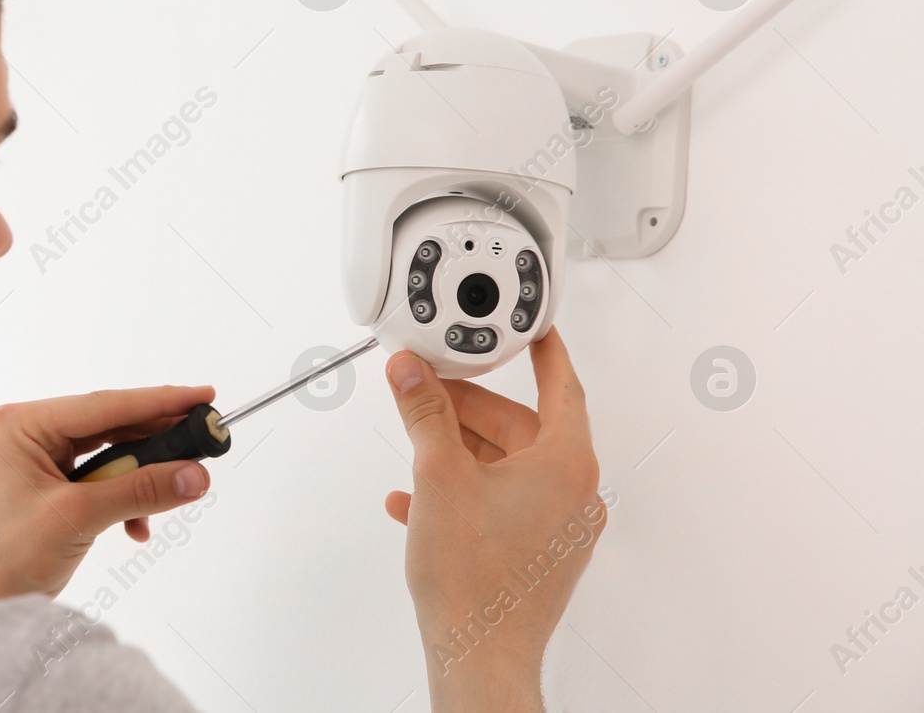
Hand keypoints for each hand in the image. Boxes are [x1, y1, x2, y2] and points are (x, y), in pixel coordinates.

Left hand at [0, 385, 215, 599]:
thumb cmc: (3, 560)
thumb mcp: (78, 517)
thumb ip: (140, 491)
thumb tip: (196, 475)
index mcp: (20, 424)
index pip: (103, 405)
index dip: (158, 401)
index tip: (201, 396)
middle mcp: (26, 432)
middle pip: (108, 425)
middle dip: (155, 442)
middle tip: (202, 439)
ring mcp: (35, 458)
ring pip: (107, 453)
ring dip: (139, 478)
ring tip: (176, 488)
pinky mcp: (47, 484)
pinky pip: (98, 478)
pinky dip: (123, 499)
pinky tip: (137, 526)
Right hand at [384, 327, 605, 712]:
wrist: (480, 656)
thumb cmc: (475, 582)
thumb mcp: (438, 477)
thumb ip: (424, 414)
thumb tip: (412, 373)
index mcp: (566, 463)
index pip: (562, 385)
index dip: (544, 352)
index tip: (536, 328)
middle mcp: (574, 493)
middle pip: (523, 427)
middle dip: (470, 408)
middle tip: (432, 392)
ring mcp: (561, 529)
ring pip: (510, 467)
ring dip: (461, 452)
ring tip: (418, 445)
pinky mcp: (541, 555)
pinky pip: (505, 504)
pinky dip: (466, 492)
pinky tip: (419, 501)